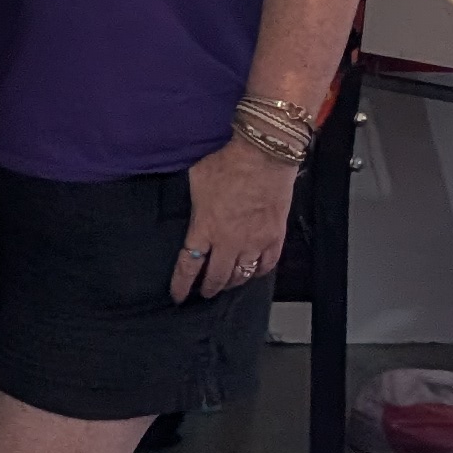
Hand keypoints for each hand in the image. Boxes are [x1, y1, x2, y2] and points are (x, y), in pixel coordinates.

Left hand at [173, 140, 302, 300]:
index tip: (177, 296)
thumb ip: (193, 204)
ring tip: (225, 284)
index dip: (181, 284)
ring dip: (231, 283)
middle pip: (216, 277)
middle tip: (203, 293)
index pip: (188, 265)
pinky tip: (252, 273)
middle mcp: (229, 242)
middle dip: (208, 288)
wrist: (264, 156)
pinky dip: (258, 273)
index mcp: (205, 228)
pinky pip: (267, 266)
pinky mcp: (275, 237)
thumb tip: (187, 209)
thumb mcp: (195, 181)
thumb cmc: (227, 163)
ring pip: (242, 276)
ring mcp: (254, 242)